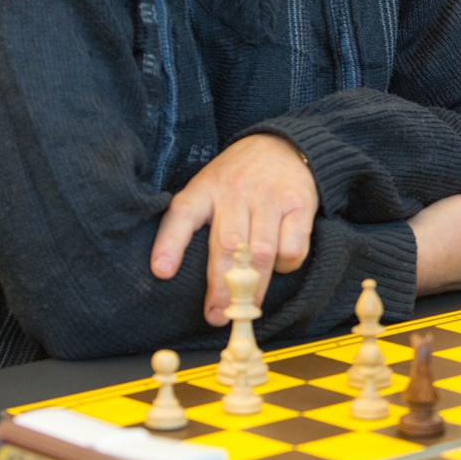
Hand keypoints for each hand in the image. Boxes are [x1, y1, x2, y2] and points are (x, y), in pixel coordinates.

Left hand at [150, 134, 317, 325]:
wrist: (283, 144)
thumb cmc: (238, 177)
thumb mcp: (208, 186)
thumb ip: (196, 221)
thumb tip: (174, 273)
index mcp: (206, 188)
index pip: (183, 214)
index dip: (170, 244)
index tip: (162, 271)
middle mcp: (236, 192)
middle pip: (227, 245)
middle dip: (221, 287)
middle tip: (217, 315)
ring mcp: (268, 198)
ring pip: (260, 253)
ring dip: (254, 288)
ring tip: (247, 307)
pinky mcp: (298, 204)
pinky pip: (292, 247)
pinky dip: (285, 265)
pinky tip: (278, 265)